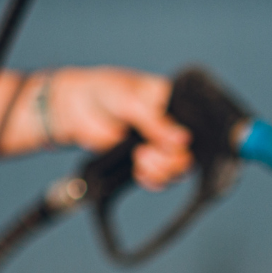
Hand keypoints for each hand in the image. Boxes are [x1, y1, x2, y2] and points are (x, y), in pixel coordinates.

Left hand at [45, 67, 191, 189]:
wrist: (75, 106)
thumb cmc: (104, 92)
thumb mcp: (132, 102)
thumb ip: (157, 123)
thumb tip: (184, 141)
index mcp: (176, 105)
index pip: (196, 129)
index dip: (187, 142)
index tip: (171, 144)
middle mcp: (172, 127)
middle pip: (189, 156)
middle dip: (170, 160)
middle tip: (146, 152)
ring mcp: (159, 145)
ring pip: (177, 170)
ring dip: (160, 170)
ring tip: (139, 158)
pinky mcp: (145, 161)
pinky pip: (160, 180)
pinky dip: (152, 180)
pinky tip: (139, 171)